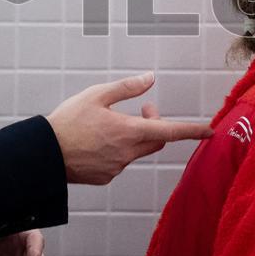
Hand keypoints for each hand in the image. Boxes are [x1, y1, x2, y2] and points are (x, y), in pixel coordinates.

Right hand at [46, 72, 212, 184]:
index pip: (170, 132)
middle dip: (157, 125)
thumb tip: (150, 78)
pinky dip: (119, 149)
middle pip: (156, 141)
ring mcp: (117, 167)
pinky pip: (121, 161)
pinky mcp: (105, 177)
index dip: (192, 131)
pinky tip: (98, 141)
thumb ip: (127, 87)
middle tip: (143, 108)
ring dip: (136, 136)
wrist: (44, 154)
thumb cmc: (68, 122)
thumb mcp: (96, 95)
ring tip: (113, 122)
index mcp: (129, 131)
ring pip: (138, 151)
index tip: (209, 131)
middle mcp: (127, 153)